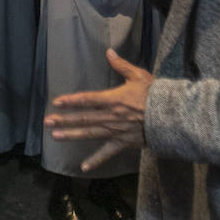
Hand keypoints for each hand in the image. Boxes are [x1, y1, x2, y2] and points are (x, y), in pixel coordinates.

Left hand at [44, 49, 152, 171]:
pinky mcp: (123, 143)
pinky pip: (107, 153)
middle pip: (83, 118)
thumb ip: (121, 65)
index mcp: (113, 99)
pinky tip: (83, 167)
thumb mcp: (139, 76)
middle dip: (64, 119)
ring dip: (72, 135)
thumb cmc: (155, 94)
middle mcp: (111, 116)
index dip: (71, 101)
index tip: (57, 102)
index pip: (87, 100)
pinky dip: (96, 161)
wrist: (171, 116)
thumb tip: (108, 52)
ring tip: (55, 137)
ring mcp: (116, 131)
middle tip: (47, 122)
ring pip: (90, 133)